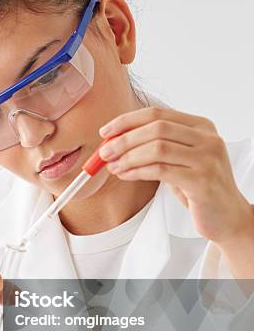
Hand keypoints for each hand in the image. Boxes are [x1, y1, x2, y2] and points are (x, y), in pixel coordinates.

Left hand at [98, 107, 253, 244]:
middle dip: (124, 139)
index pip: (158, 113)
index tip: (106, 131)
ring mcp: (207, 158)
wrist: (226, 217)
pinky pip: (160, 170)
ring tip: (113, 166)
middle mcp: (207, 138)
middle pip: (156, 128)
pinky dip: (137, 172)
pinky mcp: (202, 181)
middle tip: (104, 152)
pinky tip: (126, 175)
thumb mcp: (179, 160)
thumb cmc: (198, 188)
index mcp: (201, 126)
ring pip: (157, 148)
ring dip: (128, 157)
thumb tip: (114, 141)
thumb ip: (155, 146)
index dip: (127, 120)